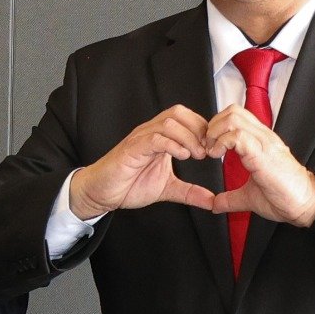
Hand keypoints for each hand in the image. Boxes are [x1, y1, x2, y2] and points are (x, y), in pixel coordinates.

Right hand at [69, 105, 215, 218]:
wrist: (102, 192)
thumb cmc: (129, 185)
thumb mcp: (167, 189)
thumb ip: (189, 192)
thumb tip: (212, 201)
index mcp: (161, 137)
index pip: (187, 118)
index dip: (203, 129)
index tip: (213, 149)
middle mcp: (151, 132)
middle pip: (179, 112)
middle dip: (198, 128)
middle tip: (206, 150)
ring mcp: (141, 139)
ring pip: (169, 123)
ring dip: (188, 137)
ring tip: (196, 155)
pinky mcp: (132, 149)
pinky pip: (154, 139)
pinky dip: (172, 145)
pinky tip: (182, 156)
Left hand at [205, 104, 314, 225]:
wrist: (305, 205)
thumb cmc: (284, 198)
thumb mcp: (249, 197)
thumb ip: (230, 198)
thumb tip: (215, 205)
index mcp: (261, 142)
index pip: (235, 117)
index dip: (216, 128)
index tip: (208, 148)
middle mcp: (263, 138)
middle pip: (232, 111)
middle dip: (212, 126)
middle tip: (207, 147)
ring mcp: (264, 143)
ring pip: (233, 118)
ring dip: (215, 133)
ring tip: (212, 151)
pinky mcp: (263, 154)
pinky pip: (237, 136)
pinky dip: (221, 143)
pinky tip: (217, 156)